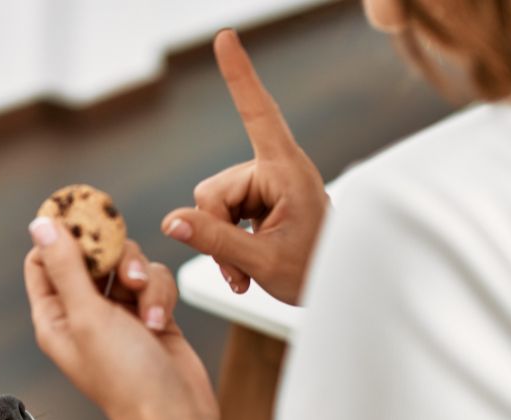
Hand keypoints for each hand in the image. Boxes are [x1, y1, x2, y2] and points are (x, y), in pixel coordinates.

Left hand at [24, 217, 217, 419]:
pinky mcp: (152, 316)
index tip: (84, 216)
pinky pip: (155, 282)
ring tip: (148, 309)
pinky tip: (162, 321)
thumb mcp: (88, 316)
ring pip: (128, 265)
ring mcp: (119, 315)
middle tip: (125, 269)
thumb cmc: (126, 378)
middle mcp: (83, 313)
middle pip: (90, 255)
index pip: (43, 261)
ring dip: (142, 278)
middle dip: (113, 256)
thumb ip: (66, 266)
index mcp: (55, 316)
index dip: (61, 236)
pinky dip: (161, 294)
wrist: (175, 416)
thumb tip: (41, 224)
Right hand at [162, 29, 327, 305]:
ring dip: (221, 242)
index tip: (226, 38)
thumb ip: (216, 240)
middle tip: (242, 268)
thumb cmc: (315, 272)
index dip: (240, 76)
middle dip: (217, 231)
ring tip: (248, 270)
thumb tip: (171, 221)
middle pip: (214, 191)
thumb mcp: (263, 261)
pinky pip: (218, 215)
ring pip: (212, 205)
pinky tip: (246, 265)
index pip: (259, 115)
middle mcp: (274, 170)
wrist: (339, 288)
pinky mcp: (256, 200)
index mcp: (288, 171)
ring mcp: (263, 185)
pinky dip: (225, 244)